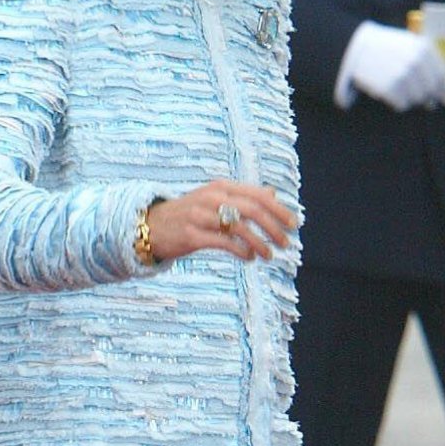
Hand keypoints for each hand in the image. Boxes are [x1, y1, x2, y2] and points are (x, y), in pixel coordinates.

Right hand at [145, 181, 295, 263]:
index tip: (293, 225)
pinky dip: (242, 251)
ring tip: (269, 255)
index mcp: (221, 186)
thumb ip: (243, 196)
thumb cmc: (189, 214)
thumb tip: (272, 193)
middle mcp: (212, 197)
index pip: (258, 194)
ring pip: (241, 227)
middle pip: (253, 209)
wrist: (151, 225)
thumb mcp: (216, 198)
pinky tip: (250, 258)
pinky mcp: (192, 235)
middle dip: (274, 227)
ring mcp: (201, 215)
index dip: (279, 210)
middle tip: (286, 243)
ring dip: (260, 243)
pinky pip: (225, 243)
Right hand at [337, 21, 444, 112]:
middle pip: (431, 90)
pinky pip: (402, 105)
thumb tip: (441, 93)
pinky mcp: (390, 88)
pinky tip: (388, 91)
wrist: (357, 49)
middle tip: (409, 88)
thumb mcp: (410, 45)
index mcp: (424, 48)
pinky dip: (396, 102)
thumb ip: (429, 63)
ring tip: (397, 87)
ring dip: (409, 98)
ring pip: (417, 99)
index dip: (437, 85)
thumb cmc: (386, 48)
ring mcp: (403, 75)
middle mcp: (416, 62)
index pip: (442, 76)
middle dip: (423, 94)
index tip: (428, 87)